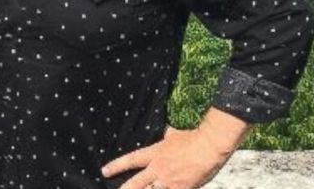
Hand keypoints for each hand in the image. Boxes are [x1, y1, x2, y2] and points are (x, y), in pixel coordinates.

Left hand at [100, 126, 234, 188]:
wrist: (209, 146)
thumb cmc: (193, 137)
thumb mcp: (174, 134)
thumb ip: (167, 135)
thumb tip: (167, 131)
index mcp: (155, 154)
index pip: (131, 160)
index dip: (116, 166)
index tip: (104, 171)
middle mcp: (158, 169)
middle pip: (136, 183)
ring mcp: (169, 181)